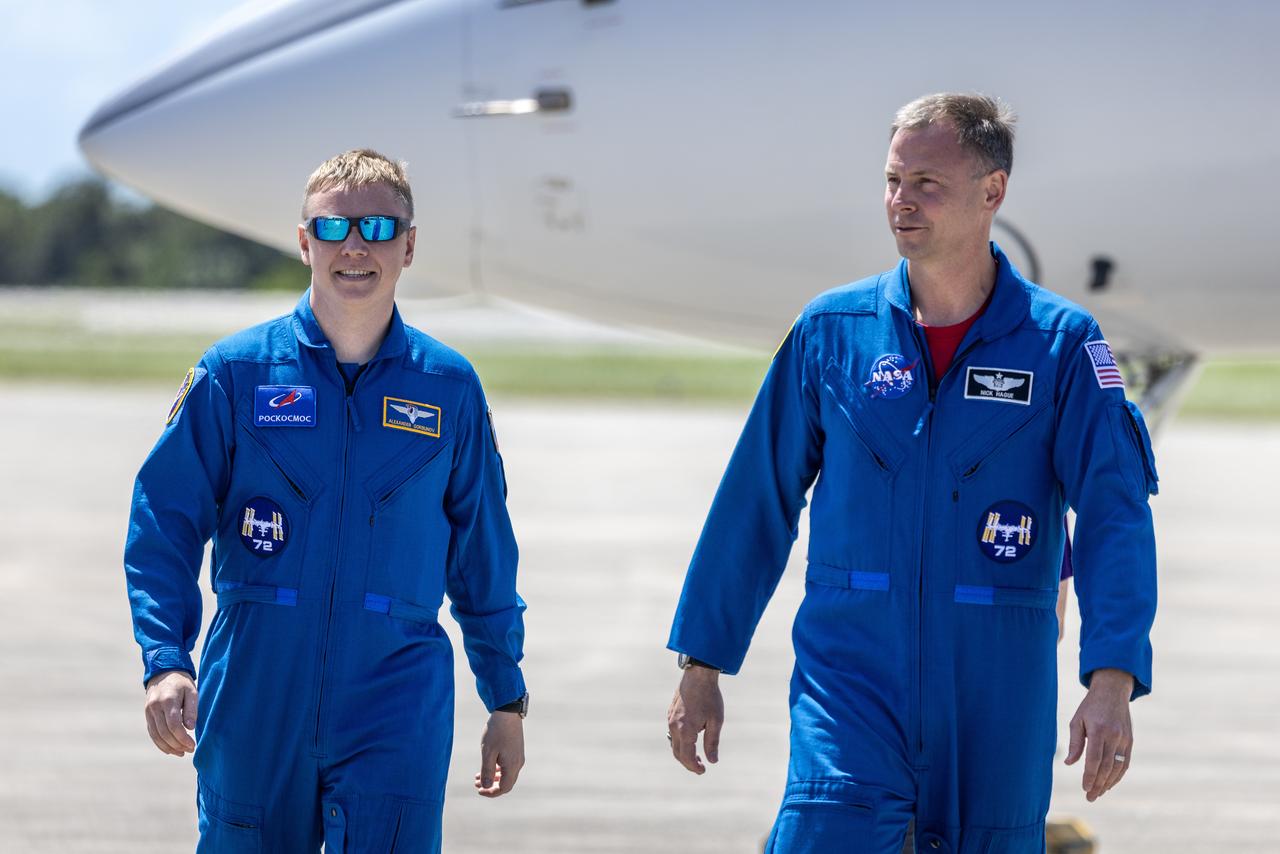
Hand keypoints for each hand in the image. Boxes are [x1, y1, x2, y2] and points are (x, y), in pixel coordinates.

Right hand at [144, 670, 196, 756]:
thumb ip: (191, 709)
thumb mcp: (192, 691)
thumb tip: (190, 728)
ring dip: (168, 747)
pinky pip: (152, 732)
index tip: (193, 745)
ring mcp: (149, 711)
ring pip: (156, 735)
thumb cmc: (182, 682)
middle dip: (177, 744)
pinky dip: (160, 743)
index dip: (183, 738)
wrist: (163, 671)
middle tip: (190, 750)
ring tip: (181, 753)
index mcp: (168, 700)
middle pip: (164, 732)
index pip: (173, 725)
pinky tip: (170, 749)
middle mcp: (155, 707)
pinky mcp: (147, 715)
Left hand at [475, 711, 524, 797]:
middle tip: (476, 783)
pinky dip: (498, 770)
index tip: (478, 790)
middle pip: (506, 784)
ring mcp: (518, 757)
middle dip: (491, 786)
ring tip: (478, 776)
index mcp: (512, 766)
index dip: (491, 792)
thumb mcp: (488, 752)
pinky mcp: (517, 751)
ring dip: (493, 778)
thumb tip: (485, 787)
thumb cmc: (496, 732)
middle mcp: (518, 763)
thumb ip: (487, 771)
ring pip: (507, 775)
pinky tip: (488, 765)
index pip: (503, 788)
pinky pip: (508, 767)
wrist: (507, 713)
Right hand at [667, 666, 722, 774]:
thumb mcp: (716, 721)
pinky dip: (680, 742)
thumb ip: (712, 742)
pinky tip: (691, 740)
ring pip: (674, 744)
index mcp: (686, 730)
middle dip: (688, 763)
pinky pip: (673, 733)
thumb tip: (712, 761)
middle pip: (678, 753)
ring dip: (684, 753)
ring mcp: (670, 719)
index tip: (703, 771)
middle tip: (701, 767)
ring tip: (697, 756)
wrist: (698, 675)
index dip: (694, 767)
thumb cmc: (709, 697)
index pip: (687, 757)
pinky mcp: (670, 714)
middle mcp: (674, 726)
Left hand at [1064, 668, 1134, 800]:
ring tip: (1098, 793)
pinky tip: (1109, 784)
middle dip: (1098, 784)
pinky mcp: (1130, 741)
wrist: (1112, 692)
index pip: (1094, 759)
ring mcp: (1124, 739)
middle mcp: (1114, 736)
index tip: (1084, 787)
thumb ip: (1075, 743)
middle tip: (1089, 797)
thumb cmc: (1090, 707)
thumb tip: (1070, 763)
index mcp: (1098, 730)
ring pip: (1118, 767)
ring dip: (1108, 783)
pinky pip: (1125, 763)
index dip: (1090, 775)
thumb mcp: (1077, 720)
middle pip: (1107, 767)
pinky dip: (1118, 776)